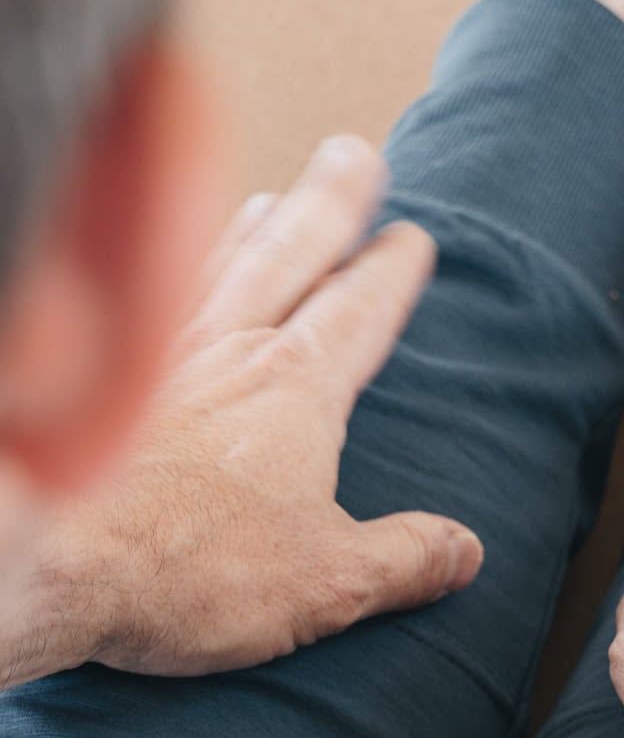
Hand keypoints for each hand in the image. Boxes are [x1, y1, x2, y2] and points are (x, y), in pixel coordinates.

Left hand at [4, 136, 482, 683]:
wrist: (45, 561)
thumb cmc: (183, 570)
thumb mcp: (324, 583)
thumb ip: (401, 558)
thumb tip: (464, 550)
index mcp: (297, 388)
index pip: (359, 310)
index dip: (390, 272)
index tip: (411, 237)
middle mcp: (228, 347)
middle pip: (291, 251)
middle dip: (331, 201)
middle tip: (355, 155)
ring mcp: (153, 350)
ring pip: (215, 262)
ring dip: (251, 226)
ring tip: (270, 198)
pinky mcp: (89, 371)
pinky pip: (142, 294)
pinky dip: (167, 269)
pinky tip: (168, 271)